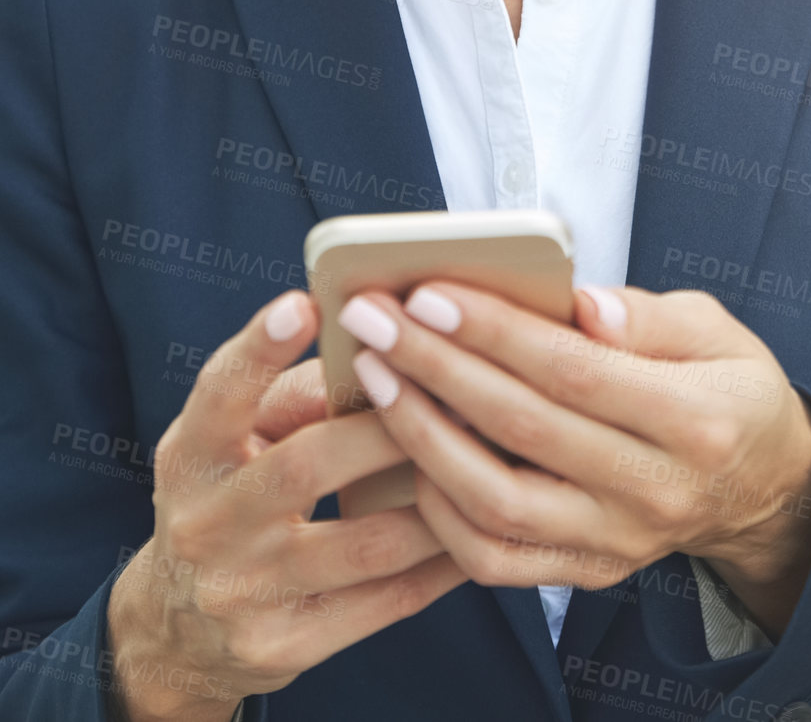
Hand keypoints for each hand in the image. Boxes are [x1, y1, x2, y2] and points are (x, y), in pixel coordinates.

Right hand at [106, 291, 465, 720]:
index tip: (303, 304)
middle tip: (454, 393)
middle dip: (389, 428)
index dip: (259, 350)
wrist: (182, 629)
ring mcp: (244, 592)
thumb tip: (371, 349)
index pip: (219, 395)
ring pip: (364, 543)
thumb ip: (290, 394)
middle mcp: (206, 524)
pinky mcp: (285, 645)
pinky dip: (439, 565)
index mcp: (191, 455)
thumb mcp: (232, 440)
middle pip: (308, 466)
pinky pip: (384, 603)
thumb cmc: (231, 495)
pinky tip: (476, 530)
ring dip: (436, 501)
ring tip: (488, 460)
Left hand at [337, 282, 810, 638]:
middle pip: (523, 429)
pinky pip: (494, 559)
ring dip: (423, 437)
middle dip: (435, 368)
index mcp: (695, 419)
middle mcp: (655, 491)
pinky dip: (438, 512)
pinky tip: (408, 453)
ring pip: (497, 505)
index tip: (428, 295)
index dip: (495, 332)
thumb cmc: (727, 387)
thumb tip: (582, 304)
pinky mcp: (587, 571)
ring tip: (377, 378)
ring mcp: (616, 542)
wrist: (761, 488)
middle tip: (374, 320)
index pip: (575, 372)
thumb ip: (647, 315)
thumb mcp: (715, 328)